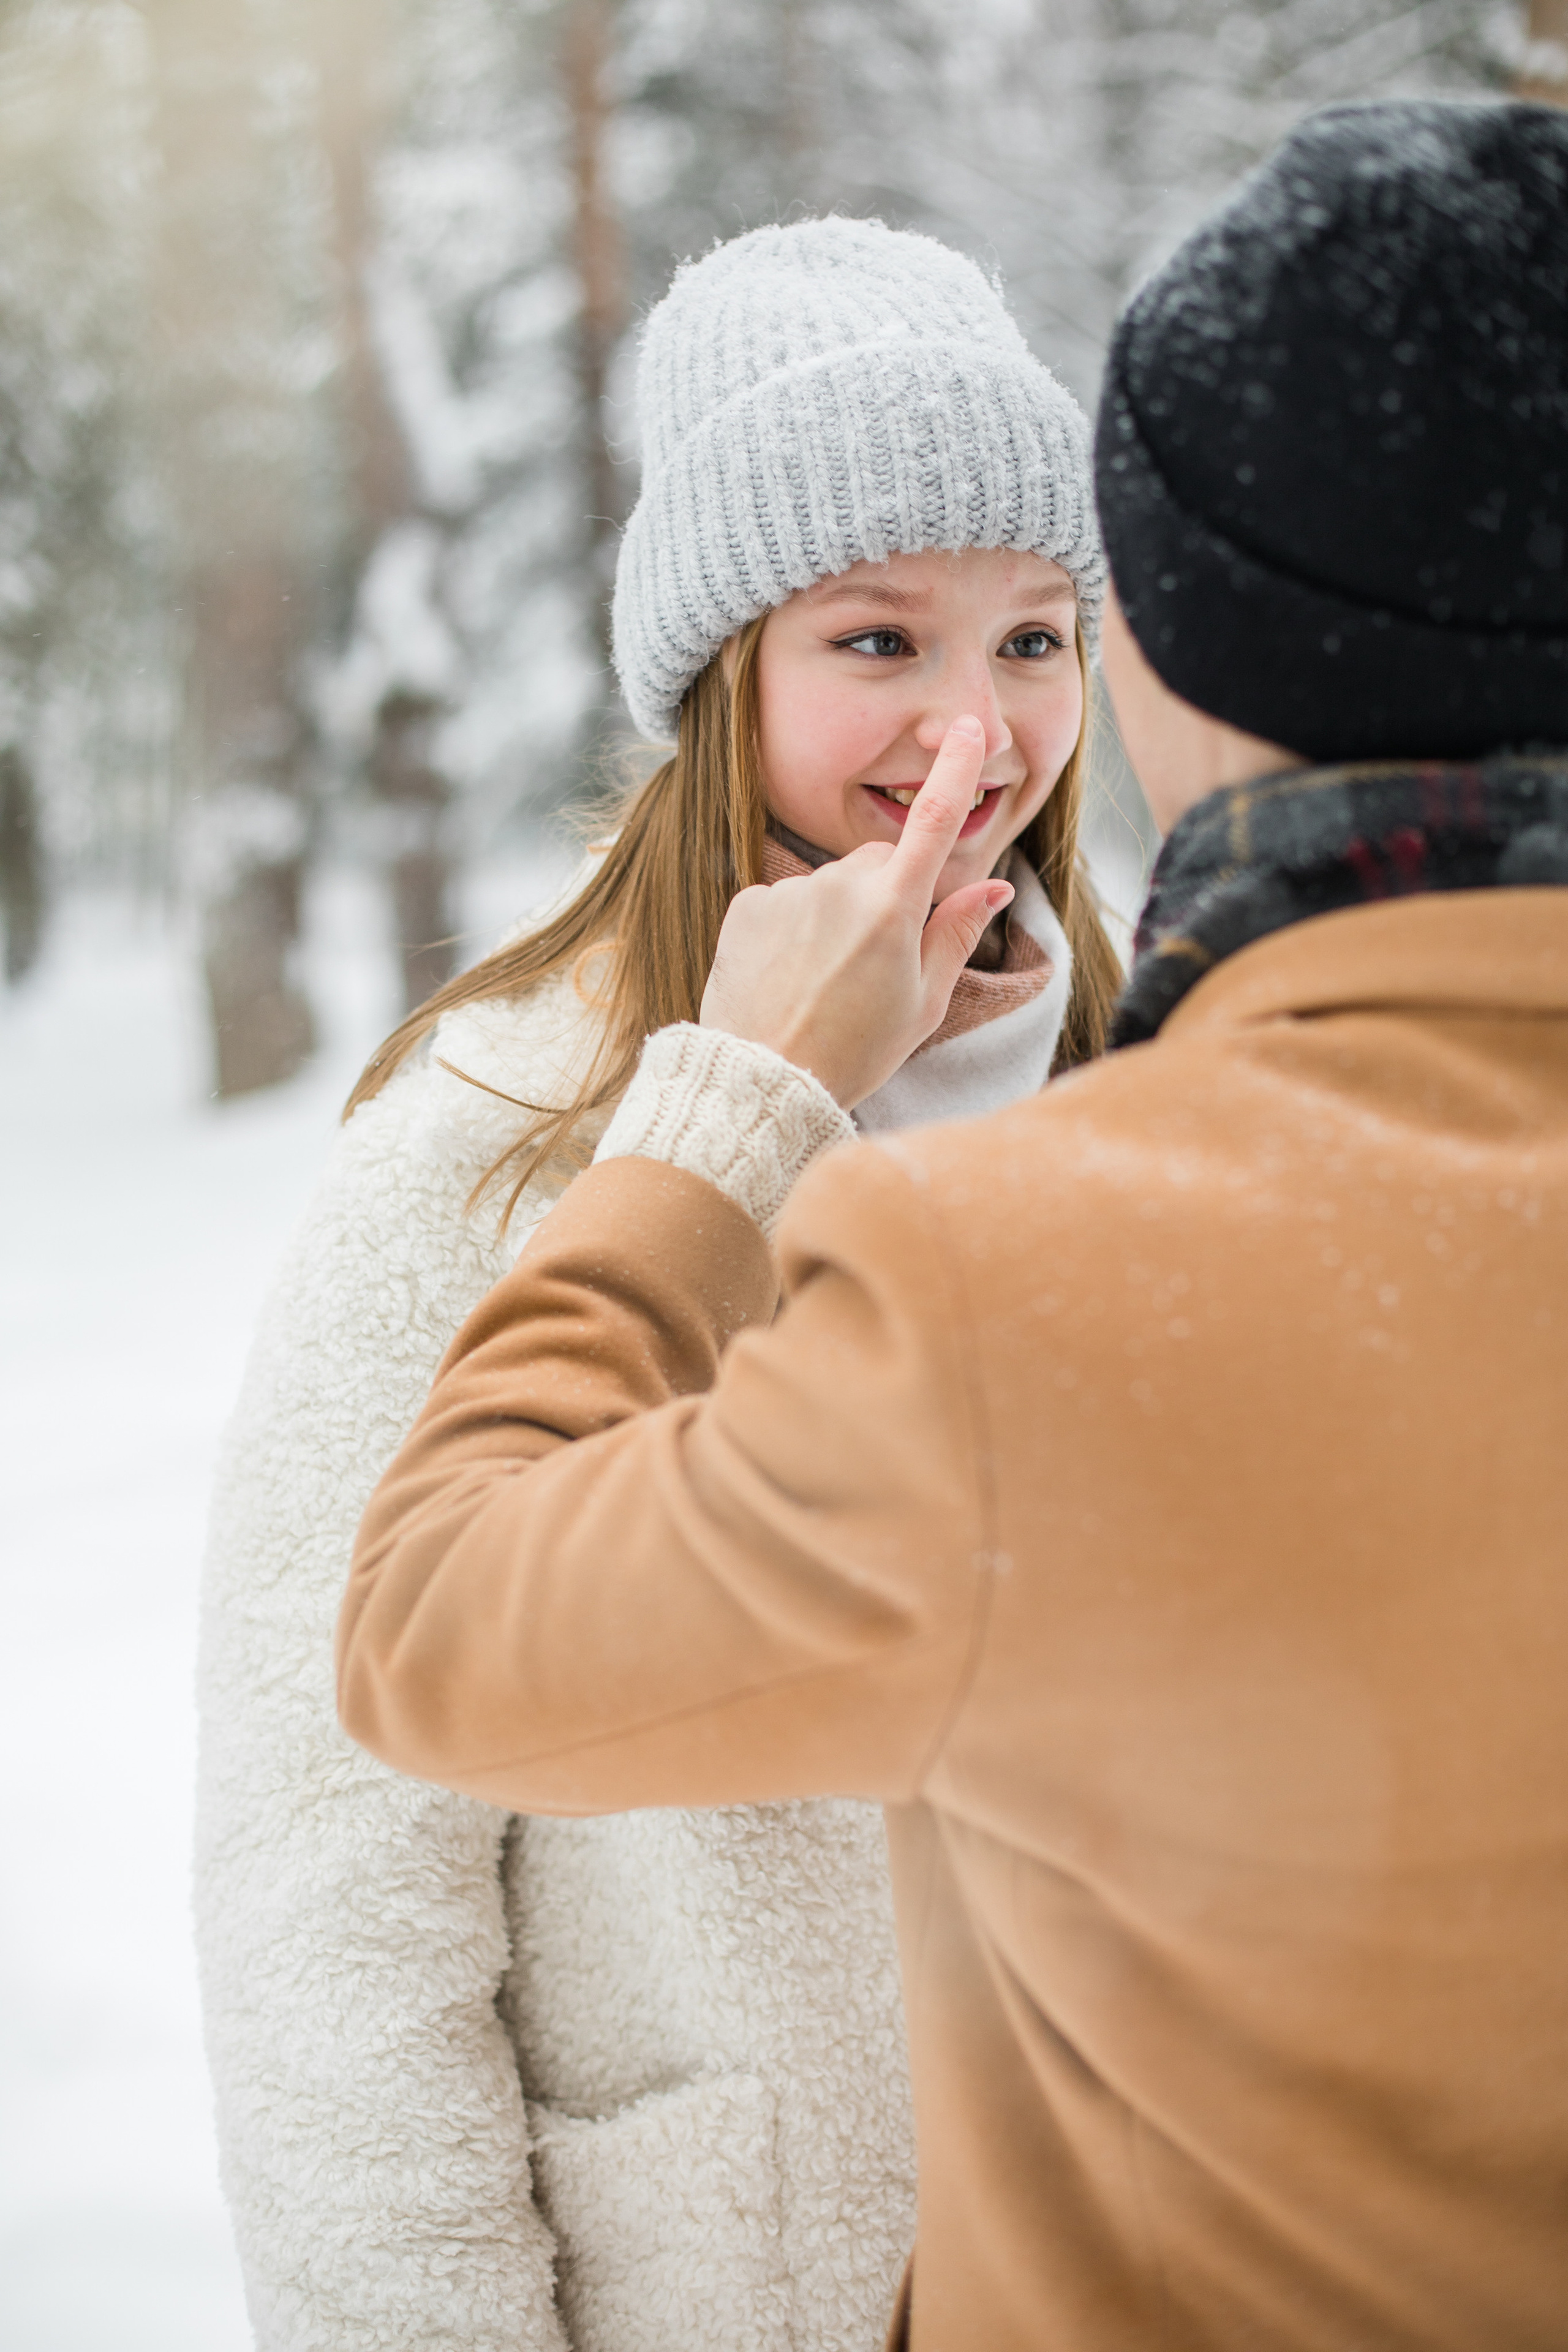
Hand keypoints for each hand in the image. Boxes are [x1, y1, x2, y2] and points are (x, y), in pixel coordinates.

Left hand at [699, 716, 1014, 1107]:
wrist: (763, 1081)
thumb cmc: (853, 1050)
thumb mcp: (923, 1003)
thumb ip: (956, 933)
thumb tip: (994, 886)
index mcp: (894, 908)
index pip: (935, 822)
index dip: (953, 770)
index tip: (962, 728)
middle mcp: (840, 886)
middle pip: (880, 864)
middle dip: (886, 896)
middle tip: (876, 964)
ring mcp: (790, 891)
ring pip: (830, 886)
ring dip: (834, 916)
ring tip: (823, 980)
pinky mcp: (747, 904)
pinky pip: (784, 901)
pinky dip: (791, 927)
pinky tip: (787, 973)